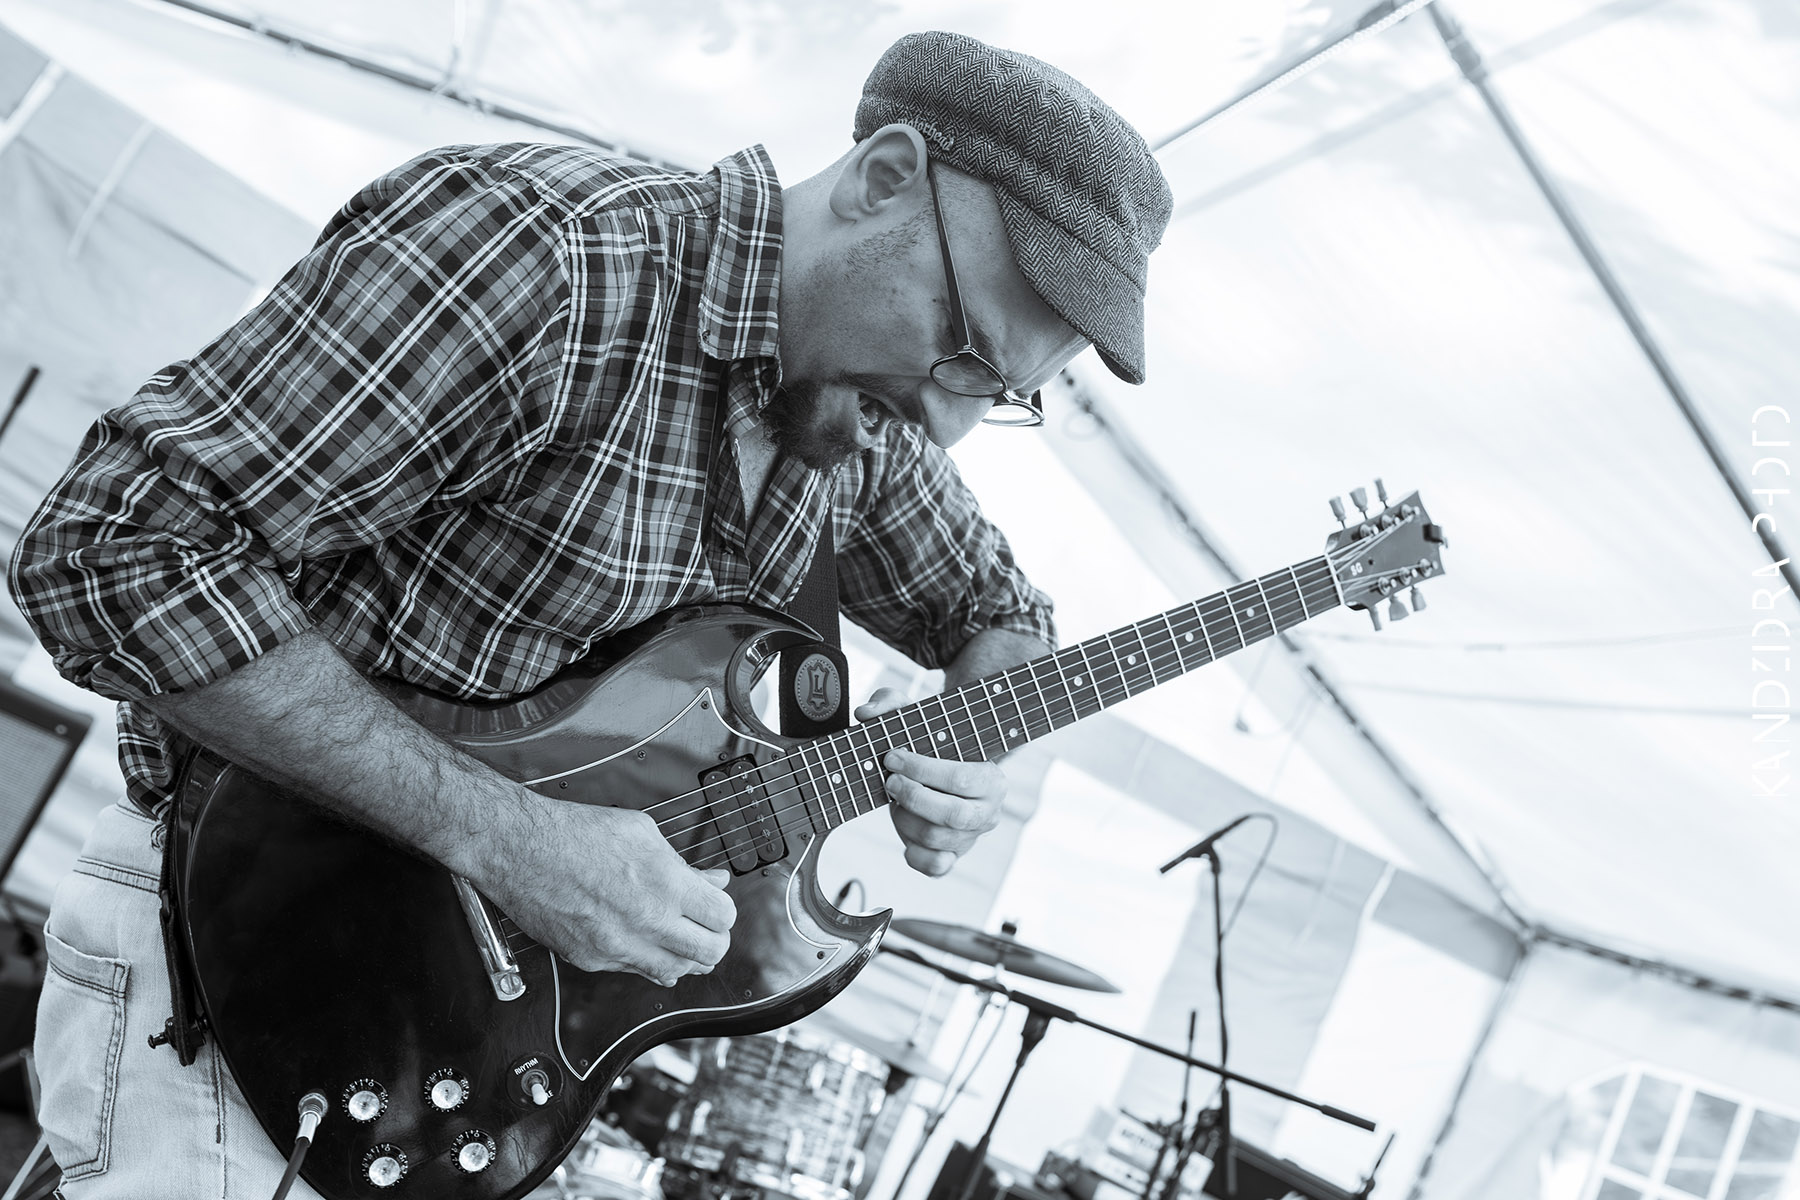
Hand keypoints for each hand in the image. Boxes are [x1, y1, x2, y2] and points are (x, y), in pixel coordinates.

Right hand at [473, 796, 735, 984]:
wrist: (520, 850)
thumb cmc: (575, 834)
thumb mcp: (642, 833)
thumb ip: (683, 865)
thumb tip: (712, 881)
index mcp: (665, 884)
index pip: (723, 917)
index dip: (723, 910)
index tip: (716, 904)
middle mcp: (645, 923)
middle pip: (710, 953)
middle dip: (714, 939)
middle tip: (706, 925)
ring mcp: (617, 947)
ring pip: (676, 972)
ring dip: (685, 956)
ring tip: (679, 936)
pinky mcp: (592, 960)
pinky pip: (636, 972)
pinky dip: (648, 960)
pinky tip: (645, 941)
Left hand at [856, 688, 1007, 876]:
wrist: (938, 773)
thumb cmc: (930, 744)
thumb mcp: (915, 718)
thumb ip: (892, 705)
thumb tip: (867, 713)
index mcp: (992, 778)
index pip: (961, 777)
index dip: (922, 769)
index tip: (892, 758)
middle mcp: (988, 811)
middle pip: (954, 815)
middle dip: (914, 797)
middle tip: (890, 782)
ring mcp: (971, 838)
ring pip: (938, 840)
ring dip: (906, 819)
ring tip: (893, 801)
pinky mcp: (952, 857)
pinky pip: (935, 867)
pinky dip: (914, 855)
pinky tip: (903, 833)